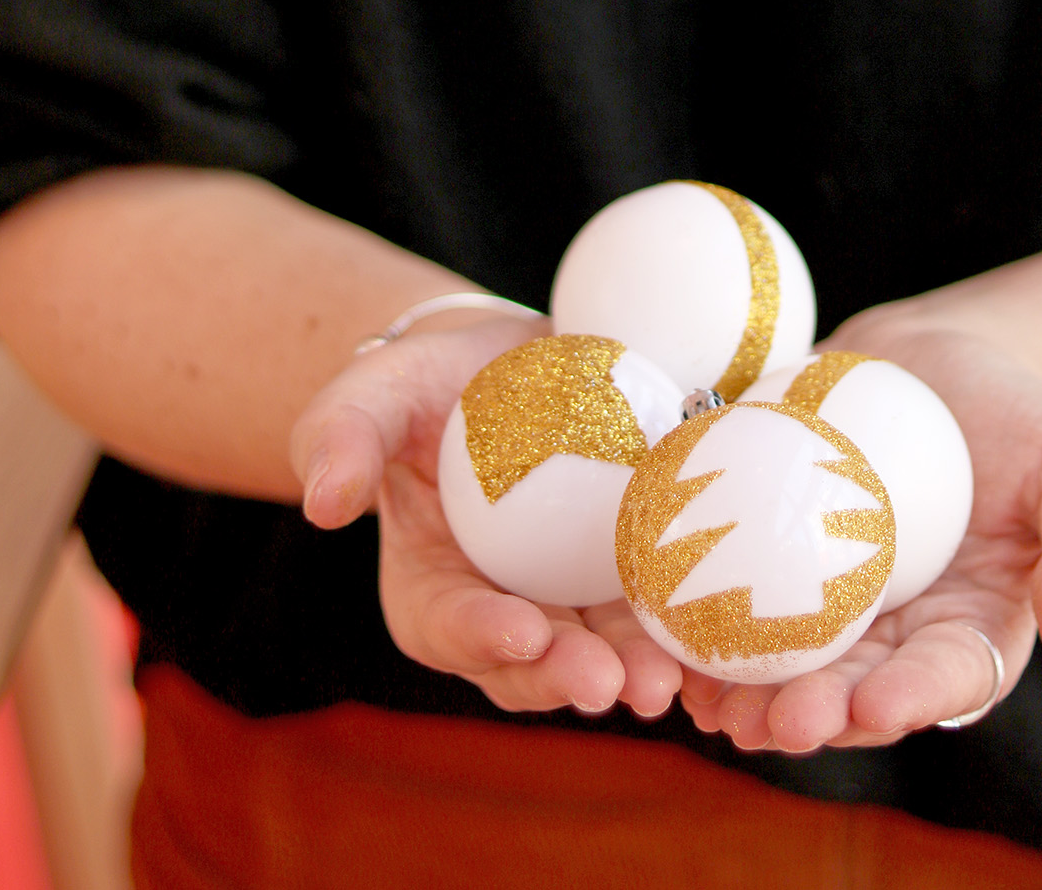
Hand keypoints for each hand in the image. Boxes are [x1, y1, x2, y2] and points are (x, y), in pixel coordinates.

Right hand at [290, 315, 683, 720]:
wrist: (508, 360)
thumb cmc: (425, 380)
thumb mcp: (373, 392)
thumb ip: (340, 436)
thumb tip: (324, 503)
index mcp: (431, 590)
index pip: (448, 624)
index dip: (480, 635)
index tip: (518, 629)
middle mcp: (504, 612)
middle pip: (532, 661)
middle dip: (566, 677)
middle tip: (607, 681)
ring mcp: (571, 600)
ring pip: (602, 650)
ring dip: (633, 670)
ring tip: (667, 679)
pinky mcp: (627, 573)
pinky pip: (656, 608)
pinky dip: (683, 628)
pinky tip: (717, 633)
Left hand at [673, 327, 1041, 753]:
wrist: (936, 360)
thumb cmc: (1023, 414)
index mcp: (969, 631)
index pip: (944, 680)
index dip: (908, 700)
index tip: (875, 706)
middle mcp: (892, 634)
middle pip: (849, 692)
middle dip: (809, 715)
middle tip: (774, 718)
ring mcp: (823, 600)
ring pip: (779, 664)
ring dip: (742, 692)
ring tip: (709, 700)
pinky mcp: (767, 555)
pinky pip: (726, 597)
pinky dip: (695, 622)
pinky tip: (662, 630)